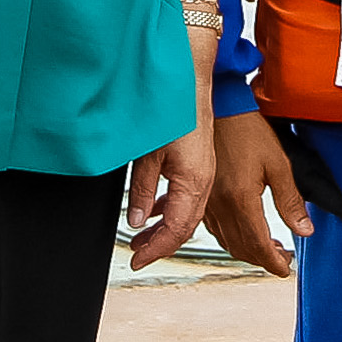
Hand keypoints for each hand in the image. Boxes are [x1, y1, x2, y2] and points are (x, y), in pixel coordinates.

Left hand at [125, 122, 216, 269]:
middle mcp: (204, 181)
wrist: (191, 80)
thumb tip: (138, 220)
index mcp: (194, 182)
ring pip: (188, 213)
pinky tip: (155, 213)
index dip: (157, 250)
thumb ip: (143, 190)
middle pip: (186, 226)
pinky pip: (189, 197)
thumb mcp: (149, 154)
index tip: (137, 261)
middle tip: (137, 256)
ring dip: (166, 229)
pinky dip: (171, 211)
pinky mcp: (200, 163)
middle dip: (161, 245)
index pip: (177, 230)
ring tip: (142, 241)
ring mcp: (204, 172)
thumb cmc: (174, 109)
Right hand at [204, 110, 311, 275]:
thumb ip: (291, 201)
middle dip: (262, 259)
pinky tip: (243, 230)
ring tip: (267, 247)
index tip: (284, 269)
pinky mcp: (202, 195)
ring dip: (247, 250)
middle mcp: (220, 206)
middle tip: (281, 258)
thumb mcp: (278, 164)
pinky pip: (214, 227)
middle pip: (241, 248)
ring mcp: (208, 202)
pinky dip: (231, 236)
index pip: (258, 245)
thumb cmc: (247, 129)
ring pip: (226, 240)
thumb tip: (304, 229)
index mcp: (241, 200)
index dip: (273, 262)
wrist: (220, 108)